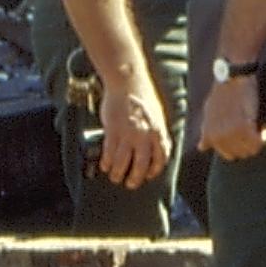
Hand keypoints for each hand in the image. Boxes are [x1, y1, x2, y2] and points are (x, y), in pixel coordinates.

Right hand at [94, 71, 173, 188]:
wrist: (128, 82)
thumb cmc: (143, 96)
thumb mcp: (157, 115)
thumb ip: (156, 132)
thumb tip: (155, 148)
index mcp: (159, 132)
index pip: (160, 158)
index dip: (154, 170)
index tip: (147, 175)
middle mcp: (145, 136)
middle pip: (140, 165)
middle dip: (134, 179)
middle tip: (129, 184)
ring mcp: (128, 134)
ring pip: (122, 162)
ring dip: (118, 173)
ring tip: (114, 177)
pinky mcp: (113, 131)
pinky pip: (109, 153)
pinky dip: (106, 162)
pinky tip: (105, 165)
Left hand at [198, 72, 265, 161]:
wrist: (231, 79)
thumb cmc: (221, 94)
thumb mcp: (208, 114)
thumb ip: (206, 132)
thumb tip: (201, 147)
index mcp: (210, 136)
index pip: (228, 154)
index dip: (238, 148)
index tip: (245, 138)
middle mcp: (219, 137)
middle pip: (239, 154)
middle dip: (247, 146)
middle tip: (253, 133)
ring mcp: (231, 133)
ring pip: (249, 150)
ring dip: (256, 143)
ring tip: (259, 131)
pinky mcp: (244, 126)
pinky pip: (257, 142)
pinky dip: (262, 138)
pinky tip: (265, 130)